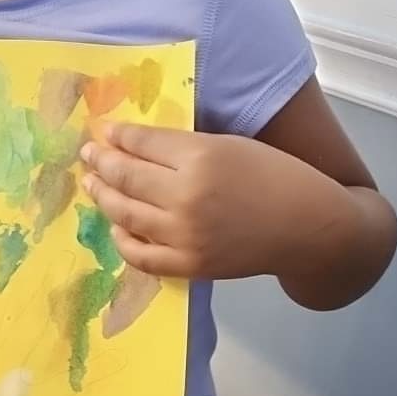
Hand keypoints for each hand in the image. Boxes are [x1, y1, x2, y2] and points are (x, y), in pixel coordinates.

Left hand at [80, 123, 343, 281]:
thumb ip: (184, 145)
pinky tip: (117, 225)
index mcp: (201, 157)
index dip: (117, 135)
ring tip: (91, 182)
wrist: (309, 228)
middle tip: (87, 152)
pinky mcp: (189, 265)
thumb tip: (135, 143)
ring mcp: (185, 235)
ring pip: (124, 213)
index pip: (142, 143)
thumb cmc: (276, 176)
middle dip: (100, 161)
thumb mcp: (231, 144)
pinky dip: (122, 239)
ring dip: (102, 195)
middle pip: (126, 176)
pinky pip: (140, 255)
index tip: (103, 130)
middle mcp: (186, 196)